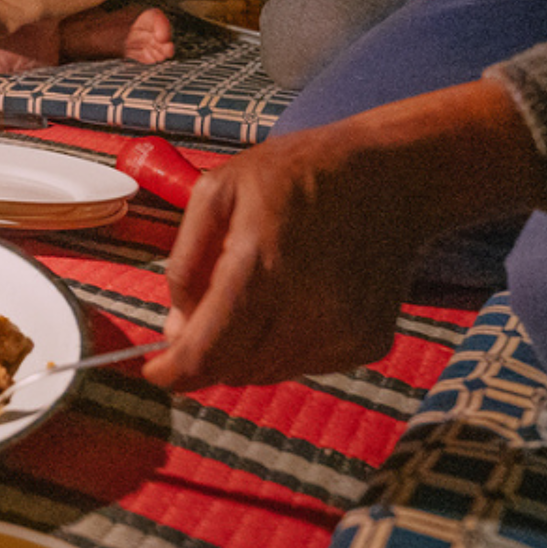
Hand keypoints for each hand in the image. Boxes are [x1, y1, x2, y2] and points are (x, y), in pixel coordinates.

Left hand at [146, 80, 546, 392]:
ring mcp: (342, 333)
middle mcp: (306, 311)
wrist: (392, 177)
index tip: (154, 372)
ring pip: (266, 373)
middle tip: (207, 312)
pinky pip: (304, 365)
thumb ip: (185, 264)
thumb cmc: (297, 174)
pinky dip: (285, 346)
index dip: (172, 373)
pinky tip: (296, 300)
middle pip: (232, 370)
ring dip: (246, 350)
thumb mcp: (218, 192)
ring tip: (259, 293)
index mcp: (260, 268)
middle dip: (206, 353)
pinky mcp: (368, 343)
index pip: (206, 354)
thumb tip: (174, 331)